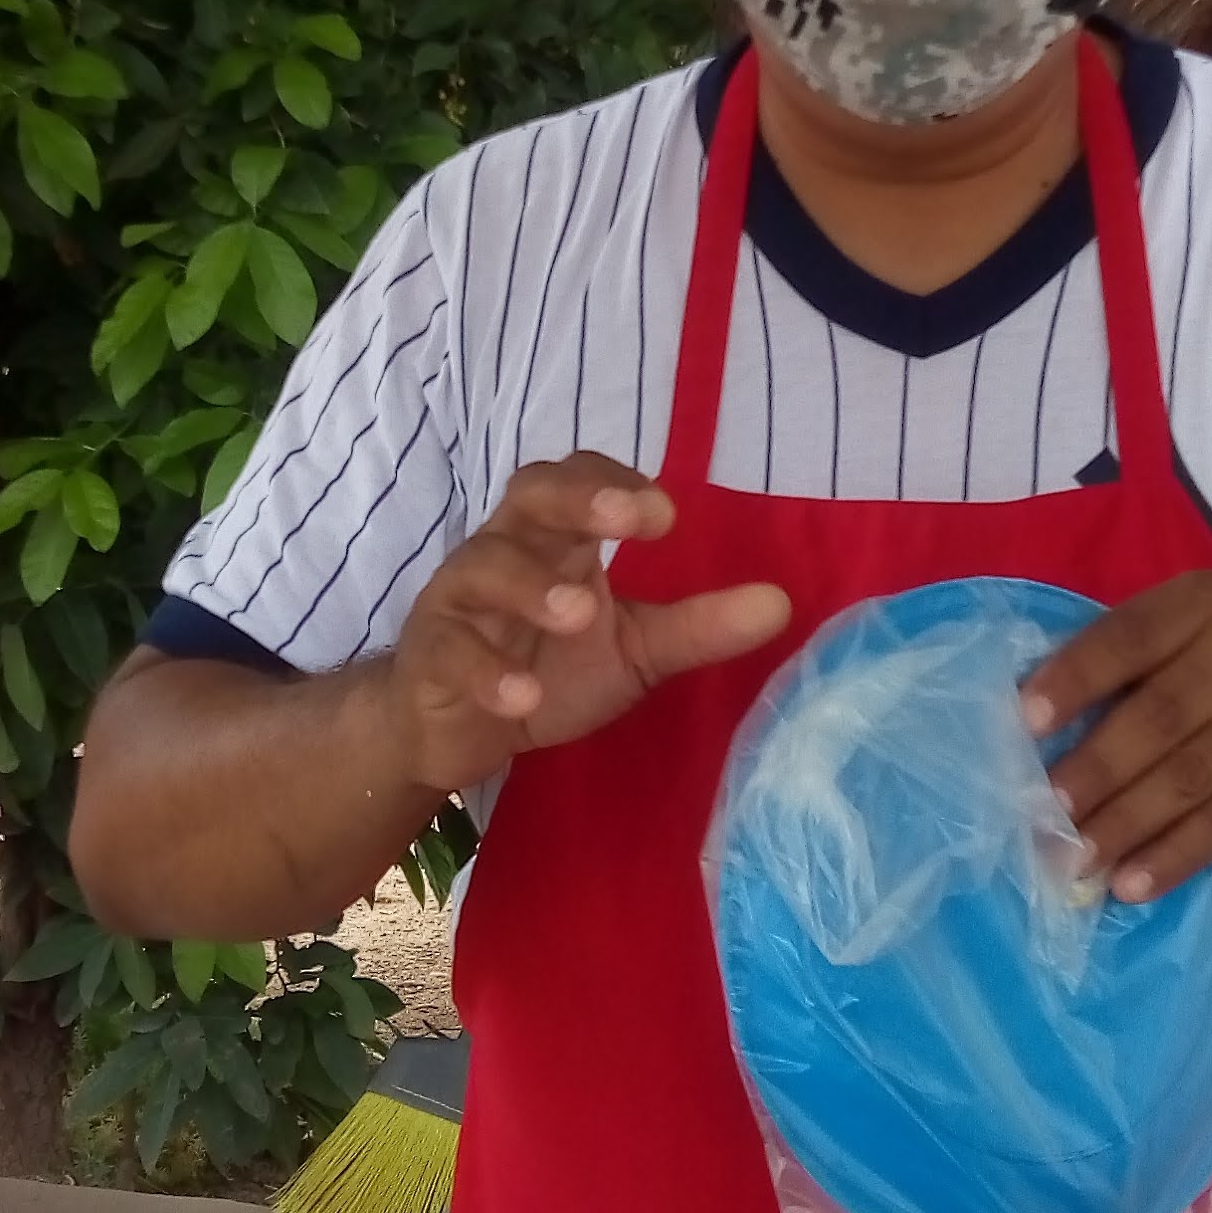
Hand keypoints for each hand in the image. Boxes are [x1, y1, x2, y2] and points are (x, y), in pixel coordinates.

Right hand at [387, 452, 788, 794]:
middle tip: (625, 522)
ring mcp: (460, 601)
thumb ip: (698, 626)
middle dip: (574, 499)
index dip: (615, 485)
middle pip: (527, 495)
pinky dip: (488, 672)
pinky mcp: (429, 656)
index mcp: (557, 540)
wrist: (456, 732)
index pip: (579, 480)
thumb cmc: (546, 670)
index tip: (666, 514)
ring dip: (532, 586)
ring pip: (483, 566)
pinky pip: (450, 651)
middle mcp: (505, 552)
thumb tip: (782, 603)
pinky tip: (524, 697)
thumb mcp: (632, 650)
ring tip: (578, 613)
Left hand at [1021, 573, 1211, 901]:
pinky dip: (1171, 857)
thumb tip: (1028, 731)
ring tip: (1073, 861)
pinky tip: (1130, 884)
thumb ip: (1126, 673)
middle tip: (1044, 817)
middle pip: (1158, 717)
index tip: (1025, 722)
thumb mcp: (1189, 649)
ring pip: (1188, 778)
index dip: (1077, 678)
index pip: (1130, 637)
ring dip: (1124, 826)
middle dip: (1095, 772)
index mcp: (1206, 602)